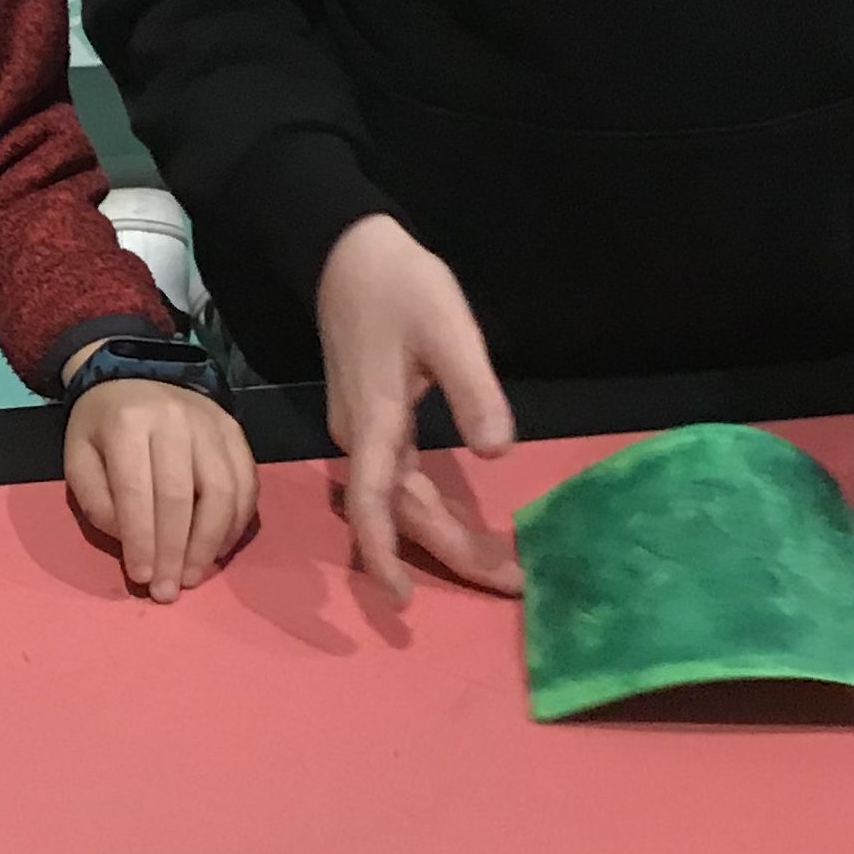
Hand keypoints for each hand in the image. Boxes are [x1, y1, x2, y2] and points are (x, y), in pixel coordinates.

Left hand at [64, 371, 259, 601]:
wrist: (134, 376)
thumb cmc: (101, 428)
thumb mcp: (78, 459)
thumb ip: (99, 503)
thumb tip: (134, 543)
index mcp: (127, 424)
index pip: (137, 491)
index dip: (142, 540)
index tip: (142, 578)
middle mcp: (174, 420)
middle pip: (182, 496)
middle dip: (176, 552)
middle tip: (170, 590)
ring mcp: (211, 424)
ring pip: (222, 492)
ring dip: (210, 543)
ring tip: (195, 575)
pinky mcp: (235, 431)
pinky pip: (245, 483)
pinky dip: (235, 523)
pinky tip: (217, 549)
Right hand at [314, 215, 518, 603]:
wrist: (345, 250)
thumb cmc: (399, 285)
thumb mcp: (448, 330)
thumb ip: (474, 390)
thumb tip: (498, 451)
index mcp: (376, 422)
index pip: (376, 505)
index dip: (385, 555)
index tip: (404, 602)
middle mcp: (362, 438)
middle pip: (399, 514)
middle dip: (449, 554)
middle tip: (509, 584)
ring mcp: (363, 430)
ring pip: (400, 500)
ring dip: (443, 535)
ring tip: (495, 564)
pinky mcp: (370, 419)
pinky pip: (398, 482)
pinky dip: (429, 509)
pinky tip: (457, 521)